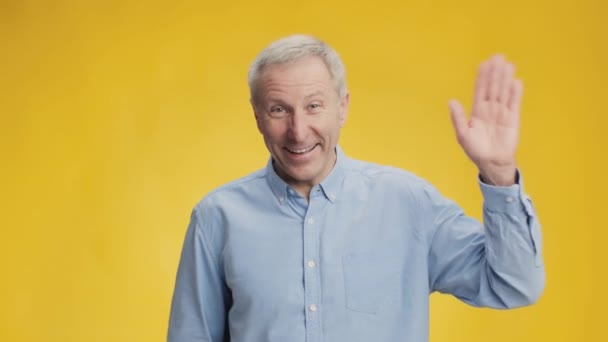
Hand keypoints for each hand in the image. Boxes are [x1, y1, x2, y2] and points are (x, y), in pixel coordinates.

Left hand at [448, 54, 522, 185]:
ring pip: (503, 92)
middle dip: (495, 73)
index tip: (483, 64)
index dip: (482, 77)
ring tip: (508, 64)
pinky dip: (515, 94)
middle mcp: (490, 109)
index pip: (479, 91)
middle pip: (493, 87)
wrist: (491, 163)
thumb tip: (451, 101)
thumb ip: (458, 117)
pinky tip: (516, 82)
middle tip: (498, 57)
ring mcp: (502, 113)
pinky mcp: (512, 120)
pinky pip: (514, 104)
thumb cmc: (476, 150)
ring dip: (505, 79)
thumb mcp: (463, 134)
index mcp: (477, 112)